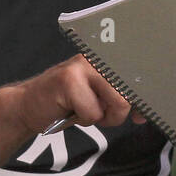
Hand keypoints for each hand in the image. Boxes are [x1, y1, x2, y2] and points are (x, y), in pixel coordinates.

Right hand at [6, 54, 144, 134]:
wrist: (30, 106)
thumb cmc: (69, 102)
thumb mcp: (101, 98)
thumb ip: (123, 99)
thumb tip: (144, 113)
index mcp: (110, 57)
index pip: (139, 75)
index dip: (144, 99)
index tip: (142, 116)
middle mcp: (100, 56)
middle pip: (133, 92)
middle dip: (118, 112)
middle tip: (98, 112)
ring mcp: (84, 65)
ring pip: (118, 103)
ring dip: (101, 117)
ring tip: (83, 109)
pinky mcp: (69, 78)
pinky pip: (93, 112)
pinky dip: (84, 119)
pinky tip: (70, 109)